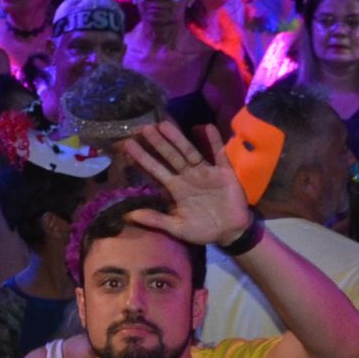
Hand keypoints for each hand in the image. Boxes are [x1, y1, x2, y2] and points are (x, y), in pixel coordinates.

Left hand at [118, 121, 252, 248]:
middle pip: (171, 156)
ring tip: (165, 125)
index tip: (129, 145)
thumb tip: (129, 216)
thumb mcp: (177, 228)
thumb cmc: (202, 230)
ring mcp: (206, 172)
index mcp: (176, 188)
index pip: (156, 170)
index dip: (143, 158)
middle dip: (158, 143)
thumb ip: (156, 220)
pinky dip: (215, 142)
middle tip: (144, 128)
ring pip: (190, 152)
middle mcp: (188, 176)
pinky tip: (208, 128)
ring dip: (178, 139)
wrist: (229, 232)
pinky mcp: (224, 173)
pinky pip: (219, 155)